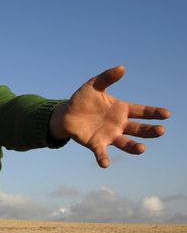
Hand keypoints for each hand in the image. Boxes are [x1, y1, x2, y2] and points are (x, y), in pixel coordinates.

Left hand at [50, 66, 170, 167]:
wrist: (66, 114)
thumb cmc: (82, 100)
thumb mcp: (94, 85)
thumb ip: (107, 77)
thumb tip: (122, 68)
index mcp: (121, 110)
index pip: (141, 111)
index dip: (154, 113)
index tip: (166, 114)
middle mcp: (119, 125)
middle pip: (138, 129)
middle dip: (150, 131)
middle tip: (161, 130)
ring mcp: (109, 135)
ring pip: (125, 143)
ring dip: (134, 147)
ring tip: (142, 149)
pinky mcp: (96, 144)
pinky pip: (101, 153)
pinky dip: (104, 158)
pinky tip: (105, 164)